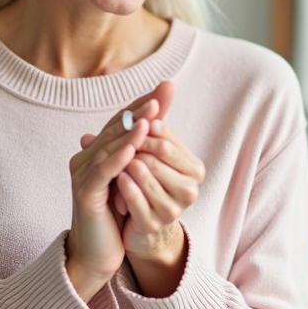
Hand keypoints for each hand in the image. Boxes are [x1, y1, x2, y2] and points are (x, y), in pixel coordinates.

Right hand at [65, 83, 170, 300]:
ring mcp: (83, 176)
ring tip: (150, 118)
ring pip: (109, 147)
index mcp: (95, 153)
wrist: (97, 253)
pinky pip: (104, 172)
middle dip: (138, 112)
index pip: (119, 122)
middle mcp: (85, 159)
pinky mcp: (85, 194)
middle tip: (159, 98)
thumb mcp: (130, 180)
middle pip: (113, 129)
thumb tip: (156, 130)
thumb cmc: (114, 217)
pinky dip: (118, 158)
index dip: (140, 106)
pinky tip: (134, 149)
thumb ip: (140, 154)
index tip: (163, 92)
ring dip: (130, 132)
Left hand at [117, 84, 205, 296]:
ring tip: (113, 157)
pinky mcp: (155, 223)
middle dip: (136, 145)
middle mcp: (190, 189)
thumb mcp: (152, 150)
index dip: (148, 129)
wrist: (138, 226)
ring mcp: (174, 209)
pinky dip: (124, 187)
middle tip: (116, 136)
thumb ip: (159, 120)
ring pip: (147, 177)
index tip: (134, 119)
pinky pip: (137, 200)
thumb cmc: (146, 181)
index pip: (168, 142)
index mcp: (194, 169)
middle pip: (158, 157)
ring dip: (127, 164)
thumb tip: (167, 83)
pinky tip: (115, 179)